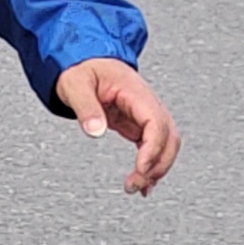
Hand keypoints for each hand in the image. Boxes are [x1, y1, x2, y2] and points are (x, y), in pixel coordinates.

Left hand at [56, 56, 179, 194]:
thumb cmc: (80, 66)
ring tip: (139, 187)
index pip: (156, 121)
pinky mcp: (137, 122)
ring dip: (158, 167)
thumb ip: (85, 107)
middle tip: (137, 184)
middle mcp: (145, 102)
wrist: (82, 57)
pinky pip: (153, 145)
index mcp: (134, 90)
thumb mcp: (75, 83)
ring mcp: (144, 112)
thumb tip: (95, 131)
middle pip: (169, 136)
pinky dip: (151, 164)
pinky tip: (143, 180)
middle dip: (158, 164)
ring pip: (166, 143)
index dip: (153, 148)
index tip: (141, 167)